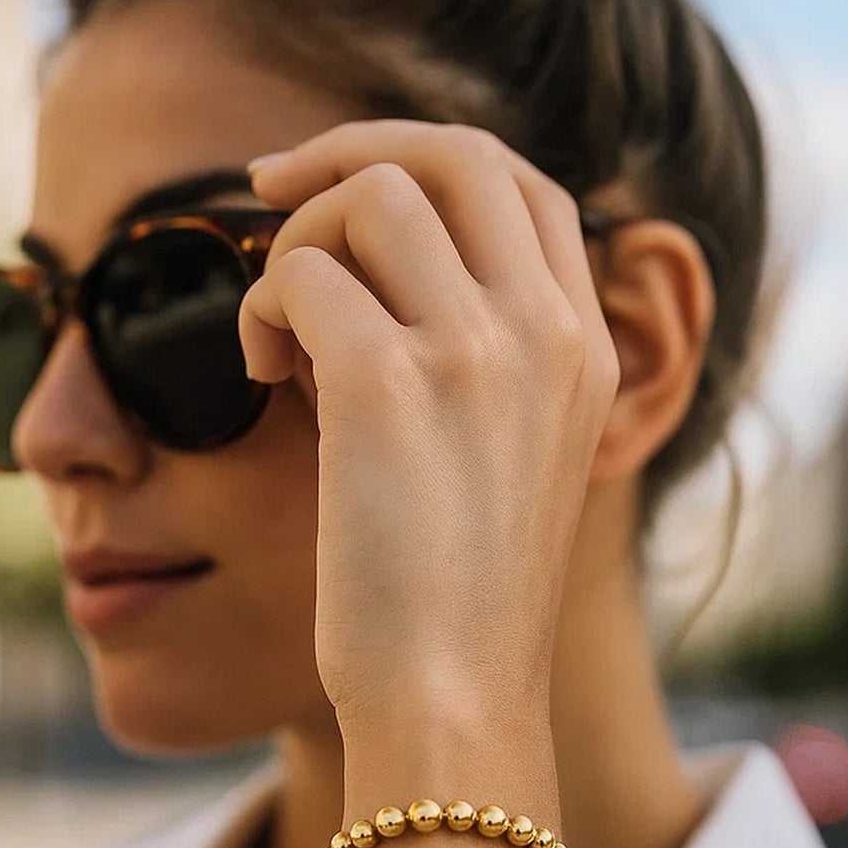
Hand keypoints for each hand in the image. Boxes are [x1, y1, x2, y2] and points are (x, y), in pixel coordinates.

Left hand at [239, 121, 620, 745]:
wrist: (456, 699)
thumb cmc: (462, 594)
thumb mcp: (511, 457)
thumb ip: (481, 357)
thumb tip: (367, 270)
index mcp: (586, 347)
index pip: (524, 186)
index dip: (428, 162)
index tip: (346, 186)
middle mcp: (546, 330)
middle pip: (455, 155)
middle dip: (351, 149)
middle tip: (270, 186)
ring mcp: (477, 349)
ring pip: (372, 197)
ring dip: (298, 243)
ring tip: (279, 335)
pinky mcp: (389, 383)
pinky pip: (300, 274)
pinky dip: (261, 307)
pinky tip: (261, 374)